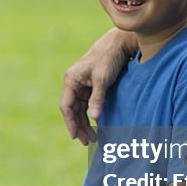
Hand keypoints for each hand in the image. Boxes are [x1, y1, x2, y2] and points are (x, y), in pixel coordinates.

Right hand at [60, 29, 136, 143]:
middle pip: (73, 110)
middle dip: (79, 126)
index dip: (70, 122)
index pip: (66, 106)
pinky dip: (92, 115)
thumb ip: (98, 99)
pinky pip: (88, 104)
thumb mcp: (103, 79)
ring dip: (85, 123)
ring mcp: (82, 84)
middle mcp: (74, 82)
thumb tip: (95, 118)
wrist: (120, 42)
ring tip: (93, 137)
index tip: (76, 136)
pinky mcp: (92, 85)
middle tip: (87, 142)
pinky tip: (98, 125)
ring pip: (80, 109)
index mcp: (71, 79)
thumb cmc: (109, 57)